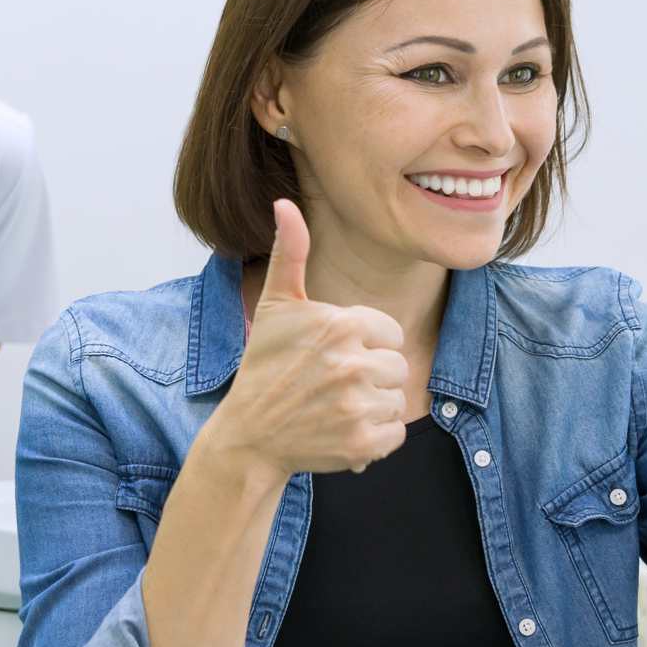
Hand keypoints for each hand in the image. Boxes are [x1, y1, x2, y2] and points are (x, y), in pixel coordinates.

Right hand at [209, 200, 408, 478]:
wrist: (249, 435)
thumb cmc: (265, 366)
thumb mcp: (276, 306)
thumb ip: (290, 253)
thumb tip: (284, 203)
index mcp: (341, 325)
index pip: (390, 333)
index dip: (365, 344)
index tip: (332, 355)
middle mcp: (352, 364)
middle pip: (397, 367)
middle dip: (371, 376)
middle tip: (331, 384)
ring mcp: (357, 406)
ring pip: (397, 400)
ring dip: (373, 407)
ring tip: (336, 407)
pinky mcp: (362, 444)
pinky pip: (395, 435)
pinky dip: (375, 438)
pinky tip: (343, 430)